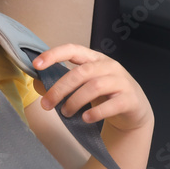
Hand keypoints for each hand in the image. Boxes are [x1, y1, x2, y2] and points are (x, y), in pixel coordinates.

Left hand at [33, 45, 151, 132]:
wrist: (133, 110)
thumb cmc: (104, 95)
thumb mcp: (82, 86)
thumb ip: (61, 83)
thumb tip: (37, 83)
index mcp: (95, 58)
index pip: (73, 49)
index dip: (54, 55)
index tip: (36, 65)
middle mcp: (109, 66)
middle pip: (81, 73)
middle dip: (60, 89)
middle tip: (46, 104)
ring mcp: (122, 82)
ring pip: (94, 87)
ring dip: (74, 101)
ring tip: (65, 113)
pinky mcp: (130, 99)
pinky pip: (112, 104)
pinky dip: (96, 112)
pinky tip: (85, 119)